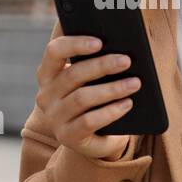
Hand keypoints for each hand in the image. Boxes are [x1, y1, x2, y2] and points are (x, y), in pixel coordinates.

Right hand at [34, 35, 140, 160]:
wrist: (95, 138)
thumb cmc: (94, 100)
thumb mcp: (90, 81)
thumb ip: (93, 62)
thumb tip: (117, 47)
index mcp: (48, 74)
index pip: (54, 51)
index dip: (75, 44)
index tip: (99, 42)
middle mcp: (46, 95)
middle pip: (73, 74)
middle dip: (102, 66)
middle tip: (126, 61)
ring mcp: (54, 117)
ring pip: (82, 98)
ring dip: (112, 88)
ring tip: (135, 83)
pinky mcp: (67, 136)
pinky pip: (89, 121)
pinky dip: (110, 111)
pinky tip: (127, 104)